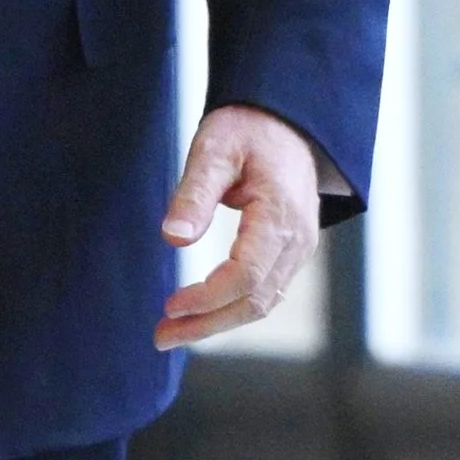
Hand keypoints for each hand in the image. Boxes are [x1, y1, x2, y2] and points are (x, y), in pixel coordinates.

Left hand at [156, 103, 319, 351]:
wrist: (286, 122)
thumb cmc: (247, 130)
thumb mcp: (214, 149)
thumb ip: (194, 194)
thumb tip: (173, 239)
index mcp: (279, 214)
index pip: (246, 275)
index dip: (206, 298)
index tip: (169, 306)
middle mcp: (297, 239)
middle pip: (255, 301)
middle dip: (207, 324)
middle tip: (160, 337)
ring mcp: (299, 248)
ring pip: (263, 303)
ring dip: (218, 322)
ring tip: (172, 331)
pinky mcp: (291, 251)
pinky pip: (266, 291)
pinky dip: (233, 309)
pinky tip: (202, 313)